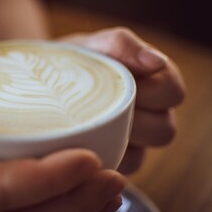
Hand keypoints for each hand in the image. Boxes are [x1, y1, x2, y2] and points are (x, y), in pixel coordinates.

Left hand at [58, 27, 185, 173]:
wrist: (38, 83)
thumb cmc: (74, 62)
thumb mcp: (92, 46)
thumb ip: (122, 44)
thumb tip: (156, 61)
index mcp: (151, 84)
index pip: (173, 92)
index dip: (151, 89)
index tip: (121, 78)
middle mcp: (147, 116)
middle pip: (164, 130)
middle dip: (132, 117)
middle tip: (100, 103)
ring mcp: (130, 142)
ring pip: (141, 154)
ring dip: (115, 137)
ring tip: (88, 120)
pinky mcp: (111, 159)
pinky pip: (115, 167)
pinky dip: (101, 153)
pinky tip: (82, 138)